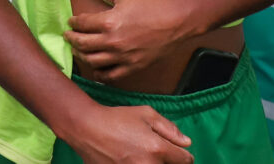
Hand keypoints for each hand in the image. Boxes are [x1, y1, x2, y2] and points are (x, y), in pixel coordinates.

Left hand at [64, 0, 188, 82]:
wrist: (175, 22)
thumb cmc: (150, 5)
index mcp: (109, 22)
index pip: (82, 24)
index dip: (73, 23)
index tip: (71, 22)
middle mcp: (113, 41)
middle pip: (82, 44)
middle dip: (72, 39)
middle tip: (69, 36)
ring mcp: (122, 57)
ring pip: (92, 61)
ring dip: (81, 56)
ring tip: (79, 50)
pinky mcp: (132, 67)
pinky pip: (110, 76)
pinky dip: (99, 73)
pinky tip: (95, 67)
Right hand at [68, 103, 192, 163]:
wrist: (87, 129)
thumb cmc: (116, 119)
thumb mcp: (146, 114)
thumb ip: (169, 128)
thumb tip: (186, 143)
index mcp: (158, 149)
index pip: (185, 160)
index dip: (183, 155)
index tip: (177, 152)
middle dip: (168, 161)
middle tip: (156, 152)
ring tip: (142, 155)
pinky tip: (131, 159)